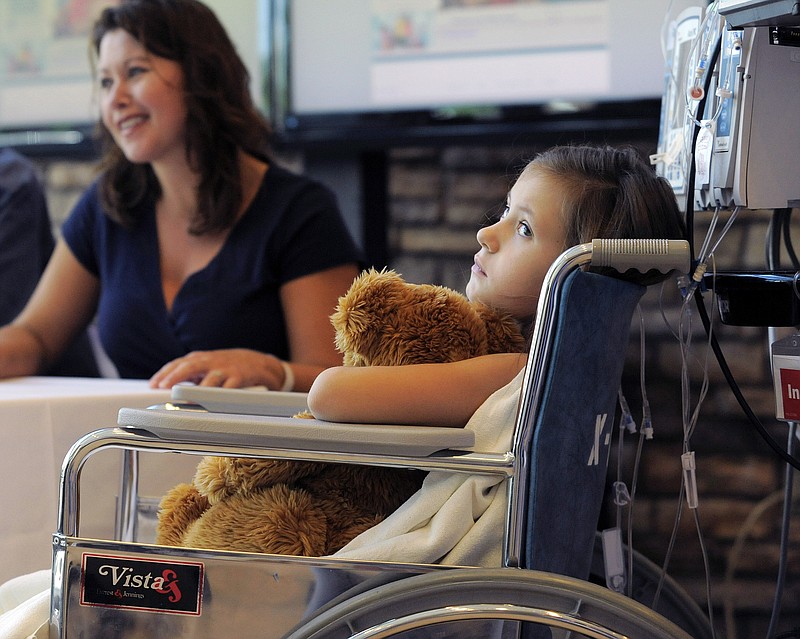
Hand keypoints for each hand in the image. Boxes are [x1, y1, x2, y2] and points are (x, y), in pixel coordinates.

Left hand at [149, 348, 286, 389]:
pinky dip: (221, 396)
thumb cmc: (230, 367)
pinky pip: (230, 388)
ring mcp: (226, 369)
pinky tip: (213, 403)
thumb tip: (167, 388)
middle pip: (190, 366)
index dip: (165, 374)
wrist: (260, 364)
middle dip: (175, 377)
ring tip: (186, 399)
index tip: (153, 385)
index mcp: (201, 359)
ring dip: (198, 390)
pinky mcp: (241, 377)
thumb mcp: (208, 366)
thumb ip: (191, 374)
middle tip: (163, 387)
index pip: (178, 363)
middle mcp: (212, 362)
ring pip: (210, 379)